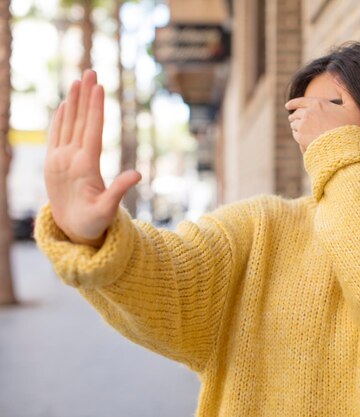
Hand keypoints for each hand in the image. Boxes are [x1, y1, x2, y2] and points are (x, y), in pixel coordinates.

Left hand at [44, 70, 140, 247]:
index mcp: (83, 167)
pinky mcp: (51, 161)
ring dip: (72, 101)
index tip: (99, 87)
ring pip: (65, 123)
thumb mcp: (109, 210)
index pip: (91, 130)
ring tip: (78, 80)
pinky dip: (60, 117)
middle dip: (85, 95)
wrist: (69, 229)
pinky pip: (55, 133)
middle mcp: (67, 158)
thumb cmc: (93, 221)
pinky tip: (64, 104)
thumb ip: (120, 191)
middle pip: (77, 120)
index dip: (96, 107)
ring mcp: (56, 159)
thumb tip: (138, 174)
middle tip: (90, 72)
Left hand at [285, 96, 359, 152]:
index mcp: (318, 103)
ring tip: (300, 129)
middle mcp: (308, 113)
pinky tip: (302, 137)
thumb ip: (346, 92)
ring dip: (296, 126)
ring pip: (294, 124)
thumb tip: (338, 77)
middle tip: (295, 120)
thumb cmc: (349, 127)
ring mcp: (303, 125)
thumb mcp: (353, 107)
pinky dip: (298, 135)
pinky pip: (295, 134)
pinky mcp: (301, 137)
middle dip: (295, 116)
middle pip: (296, 113)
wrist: (343, 146)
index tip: (288, 106)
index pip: (300, 101)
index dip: (293, 103)